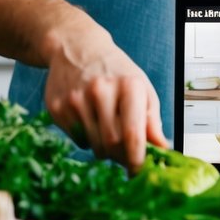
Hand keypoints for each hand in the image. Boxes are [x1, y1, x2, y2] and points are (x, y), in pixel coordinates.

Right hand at [43, 17, 165, 172]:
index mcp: (129, 86)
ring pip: (93, 145)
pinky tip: (89, 120)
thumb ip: (152, 120)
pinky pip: (77, 139)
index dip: (136, 159)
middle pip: (112, 144)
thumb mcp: (141, 88)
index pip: (132, 135)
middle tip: (124, 153)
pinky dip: (87, 138)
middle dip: (120, 155)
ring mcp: (76, 99)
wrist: (77, 48)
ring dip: (104, 149)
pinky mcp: (58, 108)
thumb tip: (162, 149)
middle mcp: (101, 91)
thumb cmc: (116, 71)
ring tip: (107, 130)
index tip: (138, 170)